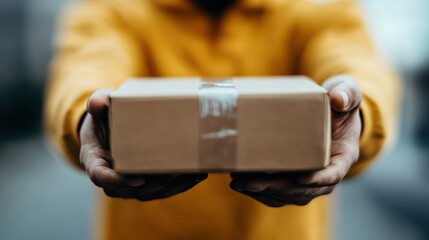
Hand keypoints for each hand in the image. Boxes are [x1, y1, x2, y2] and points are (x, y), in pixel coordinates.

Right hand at [79, 89, 207, 200]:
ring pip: (150, 192)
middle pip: (131, 188)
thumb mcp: (99, 106)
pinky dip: (181, 185)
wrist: (111, 127)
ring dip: (173, 185)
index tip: (138, 178)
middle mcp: (111, 178)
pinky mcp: (146, 185)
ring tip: (193, 173)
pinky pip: (163, 190)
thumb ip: (98, 102)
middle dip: (155, 182)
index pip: (101, 176)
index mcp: (95, 161)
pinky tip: (198, 175)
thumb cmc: (105, 115)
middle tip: (174, 171)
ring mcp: (129, 185)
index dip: (117, 180)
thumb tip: (98, 102)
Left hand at [230, 75, 361, 206]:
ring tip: (239, 183)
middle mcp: (326, 174)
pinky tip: (240, 183)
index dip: (319, 179)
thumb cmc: (339, 104)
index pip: (333, 173)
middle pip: (304, 190)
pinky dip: (260, 191)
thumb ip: (347, 93)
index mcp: (343, 156)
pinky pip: (278, 193)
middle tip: (252, 183)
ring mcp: (309, 180)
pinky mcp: (293, 180)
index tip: (301, 177)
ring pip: (288, 195)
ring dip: (263, 192)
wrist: (329, 115)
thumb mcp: (348, 93)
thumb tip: (339, 98)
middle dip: (278, 188)